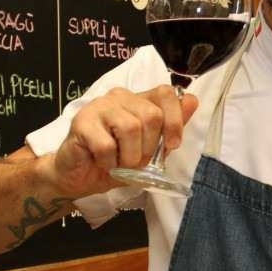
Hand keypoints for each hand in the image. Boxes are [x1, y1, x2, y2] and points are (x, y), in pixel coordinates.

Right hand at [49, 85, 199, 196]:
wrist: (79, 177)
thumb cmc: (114, 162)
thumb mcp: (149, 150)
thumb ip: (169, 128)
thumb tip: (192, 101)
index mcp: (138, 101)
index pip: (166, 93)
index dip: (175, 120)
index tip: (172, 144)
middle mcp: (120, 97)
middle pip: (151, 115)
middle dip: (148, 148)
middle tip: (134, 160)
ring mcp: (99, 106)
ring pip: (130, 128)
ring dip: (128, 157)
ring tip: (118, 162)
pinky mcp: (82, 121)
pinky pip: (106, 145)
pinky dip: (108, 162)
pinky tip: (102, 162)